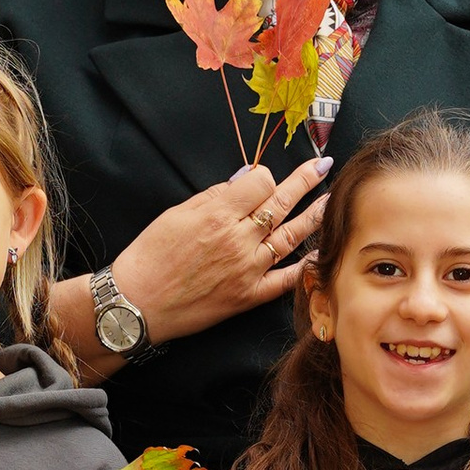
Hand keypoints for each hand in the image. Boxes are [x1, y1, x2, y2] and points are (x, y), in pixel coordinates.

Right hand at [106, 158, 331, 344]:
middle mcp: (238, 240)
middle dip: (304, 181)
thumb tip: (245, 180)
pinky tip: (322, 251)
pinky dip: (306, 266)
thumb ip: (214, 196)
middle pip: (281, 203)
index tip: (260, 180)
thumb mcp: (176, 214)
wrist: (139, 304)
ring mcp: (248, 270)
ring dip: (314, 216)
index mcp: (218, 215)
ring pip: (291, 237)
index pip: (261, 183)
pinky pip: (286, 280)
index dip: (263, 176)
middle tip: (322, 166)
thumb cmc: (151, 256)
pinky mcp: (249, 296)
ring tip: (330, 199)